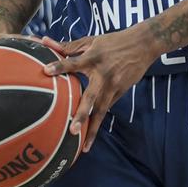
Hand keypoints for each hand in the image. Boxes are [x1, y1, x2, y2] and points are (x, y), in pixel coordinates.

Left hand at [42, 28, 156, 152]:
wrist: (143, 45)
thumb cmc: (113, 41)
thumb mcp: (91, 40)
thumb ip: (68, 46)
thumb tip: (44, 41)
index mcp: (94, 57)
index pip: (73, 62)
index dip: (60, 66)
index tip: (45, 71)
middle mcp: (103, 74)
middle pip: (91, 96)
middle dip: (82, 113)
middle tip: (72, 129)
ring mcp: (113, 85)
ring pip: (101, 110)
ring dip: (93, 129)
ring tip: (84, 146)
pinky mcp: (120, 92)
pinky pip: (106, 108)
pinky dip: (99, 120)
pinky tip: (91, 136)